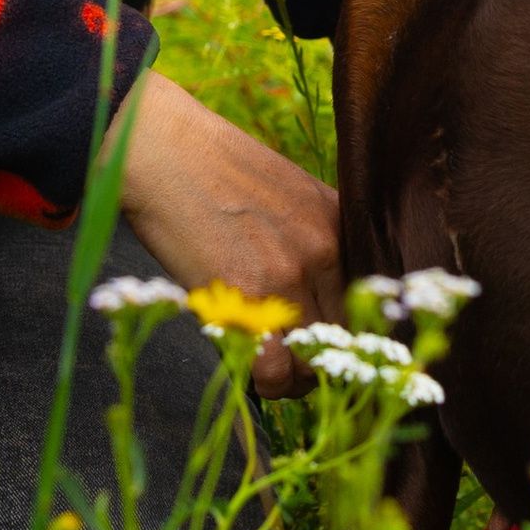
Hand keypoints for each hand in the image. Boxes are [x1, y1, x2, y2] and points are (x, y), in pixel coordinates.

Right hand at [102, 69, 341, 395]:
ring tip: (275, 370)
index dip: (346, 328)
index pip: (366, 300)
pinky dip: (266, 384)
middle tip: (296, 360)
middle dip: (322, 356)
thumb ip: (313, 231)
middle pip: (345, 334)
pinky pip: (275, 371)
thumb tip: (320, 286)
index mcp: (338, 221)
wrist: (162, 146)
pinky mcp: (247, 297)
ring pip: (313, 360)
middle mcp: (325, 249)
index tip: (327, 341)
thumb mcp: (285, 186)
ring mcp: (289, 275)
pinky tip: (252, 372)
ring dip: (296, 377)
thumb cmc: (212, 163)